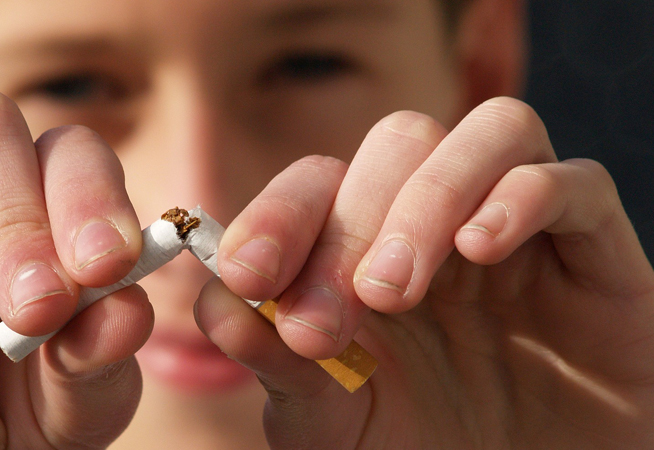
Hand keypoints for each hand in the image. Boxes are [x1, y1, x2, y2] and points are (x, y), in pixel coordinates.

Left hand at [196, 97, 653, 448]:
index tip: (247, 277)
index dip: (278, 216)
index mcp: (372, 248)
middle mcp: (443, 223)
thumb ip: (277, 362)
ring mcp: (521, 230)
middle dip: (350, 225)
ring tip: (391, 289)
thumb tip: (215, 304)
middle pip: (399, 144)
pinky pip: (573, 183)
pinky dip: (521, 197)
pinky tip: (480, 247)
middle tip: (328, 319)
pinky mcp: (594, 252)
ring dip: (427, 197)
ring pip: (487, 133)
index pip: (319, 185)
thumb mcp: (332, 422)